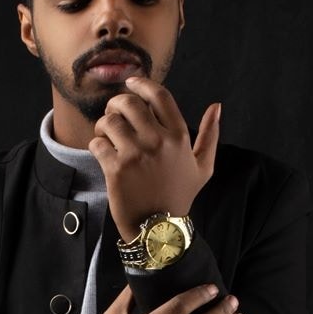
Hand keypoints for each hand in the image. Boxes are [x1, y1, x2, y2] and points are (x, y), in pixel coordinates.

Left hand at [88, 77, 220, 241]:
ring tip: (105, 135)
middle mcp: (159, 142)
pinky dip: (95, 145)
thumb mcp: (203, 168)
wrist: (159, 229)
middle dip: (116, 103)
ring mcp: (137, 155)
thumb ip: (210, 136)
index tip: (131, 83)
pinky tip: (101, 153)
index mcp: (179, 137)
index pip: (159, 95)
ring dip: (103, 125)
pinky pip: (97, 143)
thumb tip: (217, 107)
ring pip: (110, 121)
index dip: (142, 84)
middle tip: (112, 112)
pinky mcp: (116, 169)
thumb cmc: (179, 196)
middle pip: (129, 103)